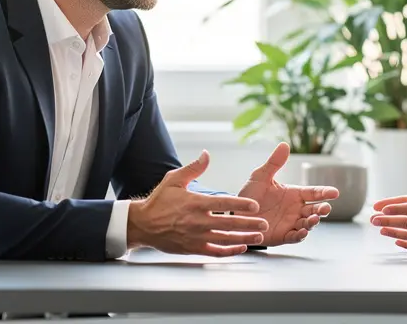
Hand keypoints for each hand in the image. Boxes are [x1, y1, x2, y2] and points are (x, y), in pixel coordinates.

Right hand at [127, 150, 268, 256]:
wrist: (142, 225)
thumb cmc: (159, 201)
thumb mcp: (174, 180)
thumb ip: (193, 168)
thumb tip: (206, 154)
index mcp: (195, 203)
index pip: (223, 203)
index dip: (240, 204)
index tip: (255, 205)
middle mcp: (198, 221)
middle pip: (228, 223)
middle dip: (249, 224)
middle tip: (264, 223)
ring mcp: (196, 237)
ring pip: (225, 239)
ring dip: (243, 238)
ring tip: (259, 237)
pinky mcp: (193, 248)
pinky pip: (215, 252)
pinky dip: (229, 252)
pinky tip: (241, 248)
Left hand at [238, 142, 339, 246]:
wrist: (236, 214)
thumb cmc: (250, 195)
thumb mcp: (260, 177)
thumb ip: (274, 163)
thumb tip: (284, 144)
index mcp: (294, 194)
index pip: (313, 192)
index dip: (324, 192)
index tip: (335, 192)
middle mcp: (295, 209)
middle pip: (314, 209)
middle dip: (322, 209)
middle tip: (326, 208)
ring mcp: (291, 223)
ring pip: (307, 223)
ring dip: (313, 222)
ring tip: (313, 220)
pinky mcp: (283, 236)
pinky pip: (295, 237)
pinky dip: (300, 236)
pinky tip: (303, 232)